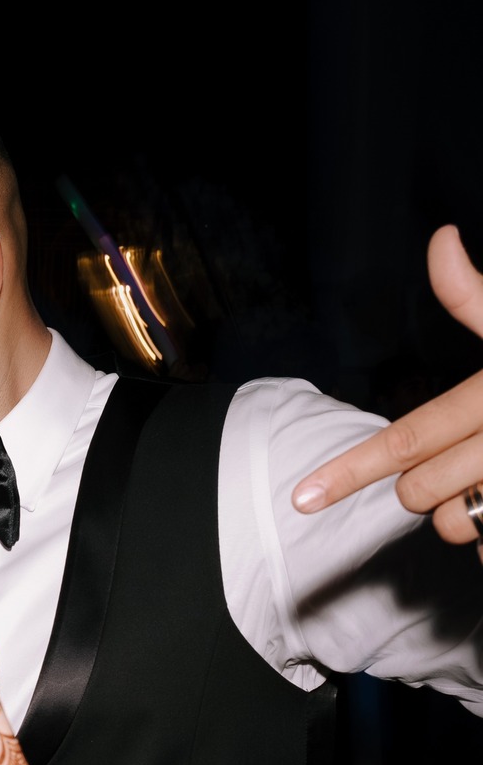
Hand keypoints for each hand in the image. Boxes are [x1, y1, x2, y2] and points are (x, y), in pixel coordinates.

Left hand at [293, 226, 482, 550]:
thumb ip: (474, 295)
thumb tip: (441, 239)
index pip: (408, 439)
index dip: (349, 471)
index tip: (300, 498)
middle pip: (417, 490)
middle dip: (417, 484)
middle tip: (451, 457)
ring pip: (452, 525)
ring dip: (453, 511)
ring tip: (480, 480)